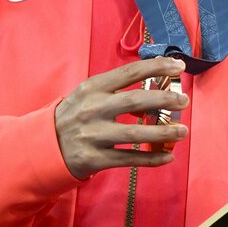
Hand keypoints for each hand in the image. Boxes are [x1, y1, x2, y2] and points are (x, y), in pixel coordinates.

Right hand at [55, 58, 188, 179]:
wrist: (43, 145)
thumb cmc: (76, 115)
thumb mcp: (89, 95)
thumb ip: (117, 89)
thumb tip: (158, 85)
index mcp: (93, 88)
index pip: (129, 72)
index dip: (157, 67)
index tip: (179, 67)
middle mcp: (92, 109)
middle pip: (135, 101)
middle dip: (164, 99)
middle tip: (184, 101)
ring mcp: (93, 135)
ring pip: (135, 133)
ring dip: (163, 132)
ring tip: (182, 131)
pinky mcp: (94, 159)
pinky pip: (129, 159)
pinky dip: (151, 158)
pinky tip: (168, 156)